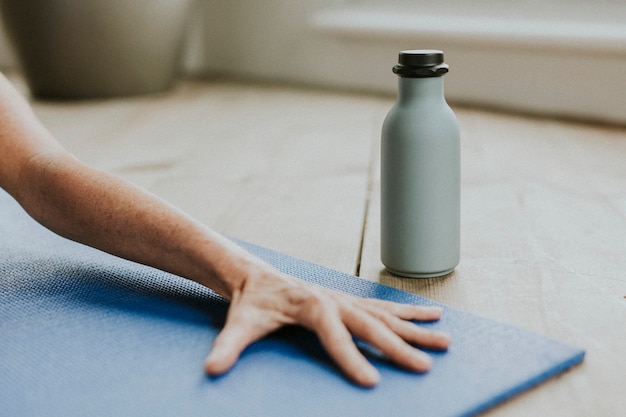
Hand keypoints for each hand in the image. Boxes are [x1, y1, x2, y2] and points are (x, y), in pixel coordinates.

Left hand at [203, 265, 450, 386]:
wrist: (256, 277)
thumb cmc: (250, 303)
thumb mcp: (239, 324)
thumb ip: (228, 346)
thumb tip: (212, 369)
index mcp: (309, 305)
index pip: (334, 335)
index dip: (351, 358)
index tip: (371, 383)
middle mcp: (333, 300)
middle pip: (371, 324)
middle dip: (398, 348)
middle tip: (424, 367)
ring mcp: (345, 299)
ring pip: (386, 316)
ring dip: (416, 329)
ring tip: (446, 340)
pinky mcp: (349, 301)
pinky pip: (384, 308)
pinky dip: (409, 314)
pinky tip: (431, 316)